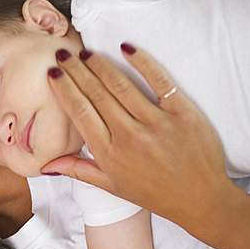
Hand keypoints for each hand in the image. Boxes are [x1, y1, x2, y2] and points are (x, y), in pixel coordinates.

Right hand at [42, 46, 235, 228]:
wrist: (201, 200)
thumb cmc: (156, 194)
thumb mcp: (113, 186)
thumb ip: (80, 170)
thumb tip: (48, 164)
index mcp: (110, 154)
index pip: (80, 112)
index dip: (64, 89)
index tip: (54, 73)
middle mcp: (130, 137)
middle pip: (96, 94)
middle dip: (76, 70)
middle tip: (63, 54)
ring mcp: (157, 124)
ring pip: (121, 85)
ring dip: (100, 64)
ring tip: (87, 53)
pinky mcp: (183, 114)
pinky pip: (159, 81)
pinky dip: (142, 61)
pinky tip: (126, 48)